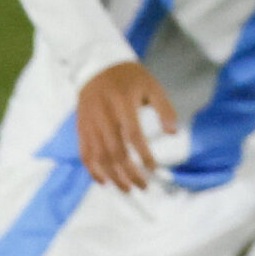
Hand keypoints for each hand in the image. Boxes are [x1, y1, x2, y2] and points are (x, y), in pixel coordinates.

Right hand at [76, 61, 177, 192]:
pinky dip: (93, 170)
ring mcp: (90, 124)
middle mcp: (104, 116)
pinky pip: (85, 154)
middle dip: (129, 172)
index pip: (133, 135)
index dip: (143, 154)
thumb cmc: (129, 77)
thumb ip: (164, 108)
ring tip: (126, 189)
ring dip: (113, 176)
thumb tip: (173, 132)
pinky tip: (104, 181)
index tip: (153, 168)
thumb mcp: (152, 85)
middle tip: (142, 186)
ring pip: (100, 157)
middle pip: (115, 152)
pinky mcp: (81, 129)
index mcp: (122, 104)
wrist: (97, 67)